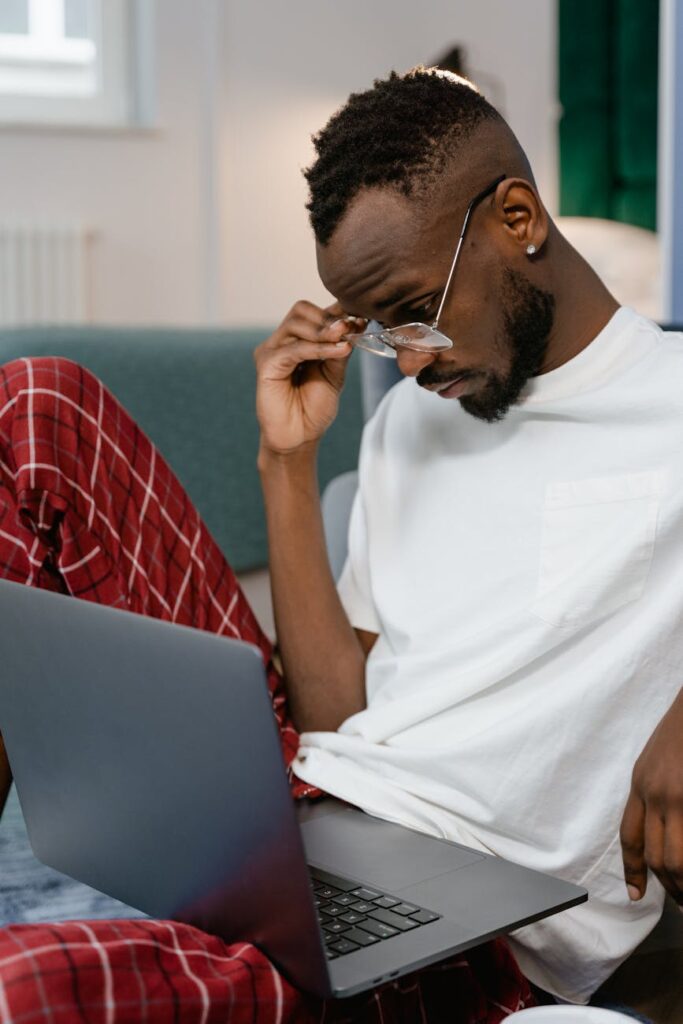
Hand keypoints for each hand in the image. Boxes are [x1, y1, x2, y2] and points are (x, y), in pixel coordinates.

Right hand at [254, 300, 362, 456]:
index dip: (337, 312)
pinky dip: (318, 348)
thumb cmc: (313, 408)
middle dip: (329, 319)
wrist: (299, 437)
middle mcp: (282, 341)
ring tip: (343, 341)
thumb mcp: (334, 373)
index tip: (361, 317)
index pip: (314, 313)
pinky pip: (294, 348)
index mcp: (298, 340)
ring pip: (296, 324)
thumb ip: (339, 349)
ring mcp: (271, 350)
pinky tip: (338, 351)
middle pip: (301, 310)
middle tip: (351, 328)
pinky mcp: (266, 364)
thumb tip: (353, 324)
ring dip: (324, 331)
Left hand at [620, 688, 682, 904]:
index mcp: (641, 782)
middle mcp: (657, 793)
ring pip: (678, 860)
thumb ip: (656, 791)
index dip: (633, 870)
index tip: (636, 894)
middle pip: (657, 857)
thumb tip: (664, 829)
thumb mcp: (659, 758)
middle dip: (671, 886)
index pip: (631, 837)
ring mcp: (681, 798)